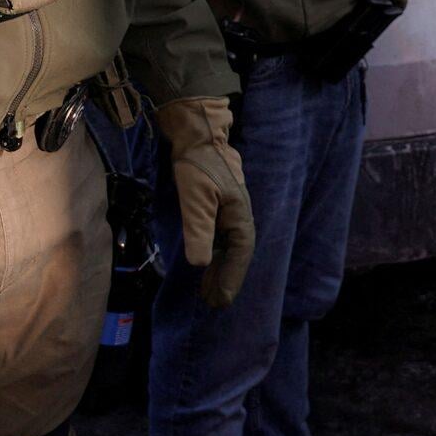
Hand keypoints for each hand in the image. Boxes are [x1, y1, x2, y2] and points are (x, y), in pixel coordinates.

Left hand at [156, 96, 254, 307]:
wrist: (195, 132)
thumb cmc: (197, 163)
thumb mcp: (195, 197)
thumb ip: (198, 229)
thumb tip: (200, 264)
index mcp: (239, 214)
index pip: (240, 253)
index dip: (231, 278)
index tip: (220, 300)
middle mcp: (237, 214)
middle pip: (235, 253)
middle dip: (225, 278)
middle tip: (213, 303)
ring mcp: (228, 209)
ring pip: (227, 246)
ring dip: (219, 268)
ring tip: (207, 291)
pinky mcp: (216, 204)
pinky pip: (218, 236)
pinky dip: (213, 253)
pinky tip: (204, 262)